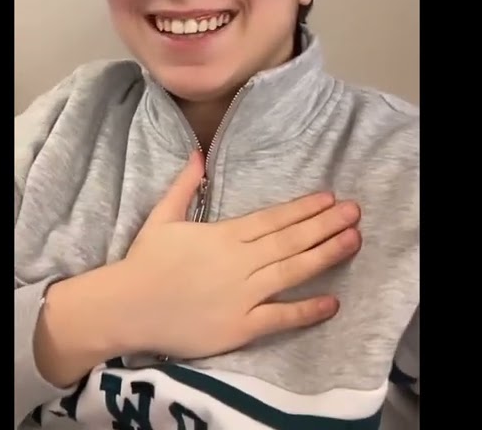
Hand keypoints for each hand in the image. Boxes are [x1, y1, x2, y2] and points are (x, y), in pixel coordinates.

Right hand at [118, 150, 361, 359]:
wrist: (125, 307)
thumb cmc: (143, 262)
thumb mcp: (162, 216)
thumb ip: (185, 185)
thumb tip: (198, 153)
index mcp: (223, 235)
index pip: (272, 219)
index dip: (304, 208)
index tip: (330, 198)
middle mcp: (238, 262)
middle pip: (290, 241)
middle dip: (325, 225)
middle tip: (356, 213)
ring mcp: (241, 295)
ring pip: (292, 272)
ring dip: (325, 255)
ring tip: (354, 241)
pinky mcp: (239, 327)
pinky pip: (279, 317)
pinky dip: (306, 310)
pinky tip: (332, 302)